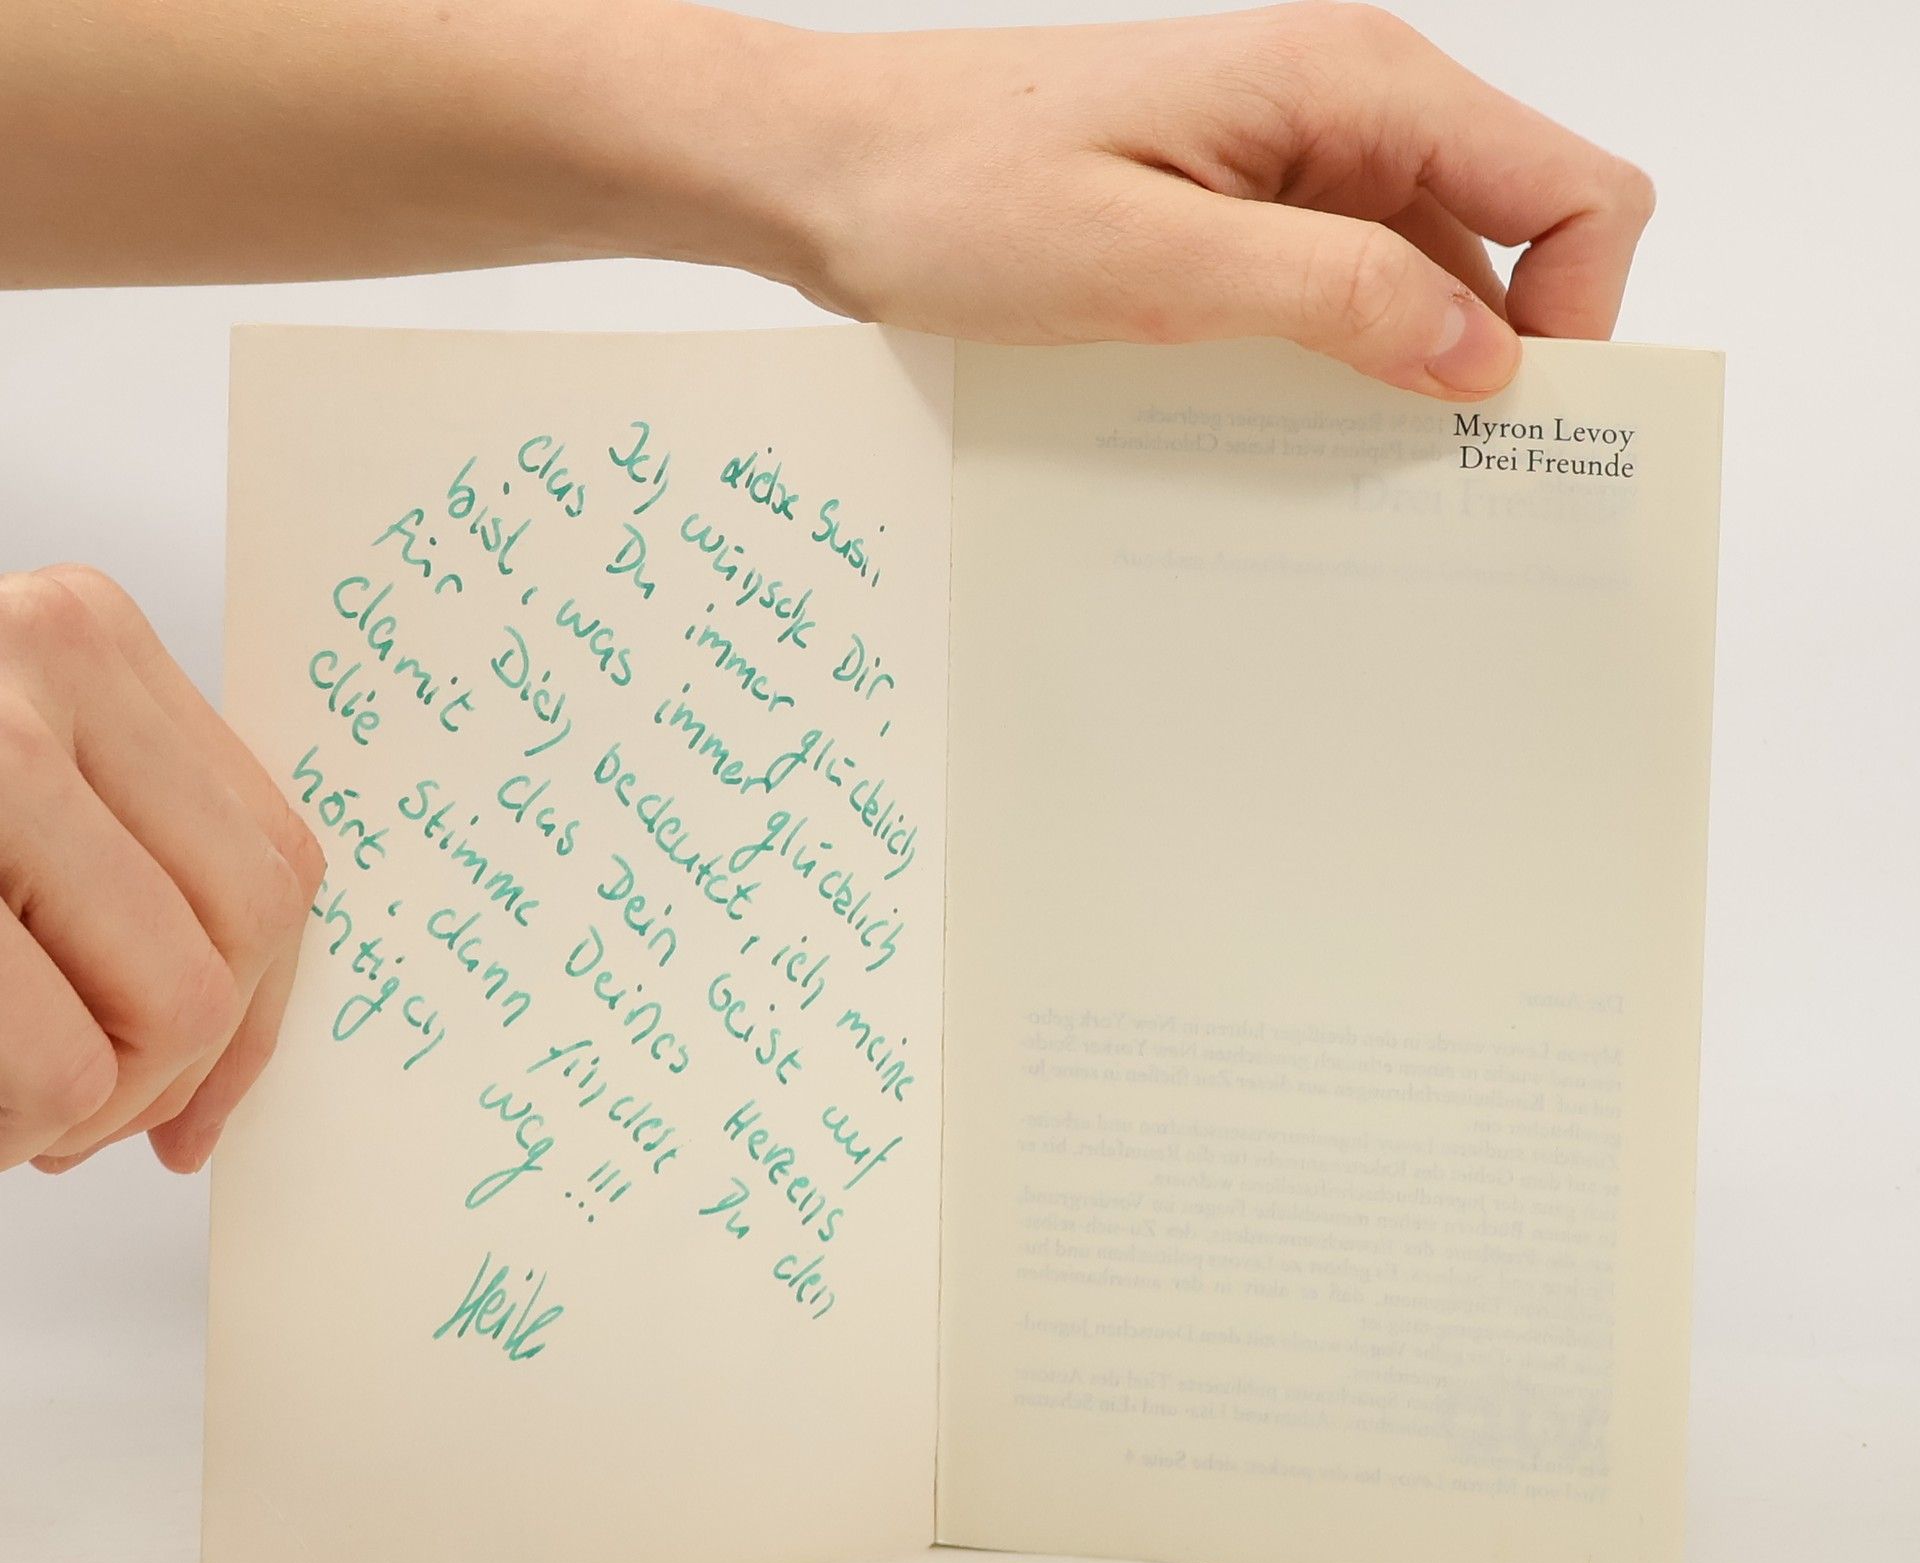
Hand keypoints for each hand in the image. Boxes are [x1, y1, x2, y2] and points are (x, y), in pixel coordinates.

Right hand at [0, 566, 322, 1175]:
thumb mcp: (8, 798)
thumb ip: (116, 856)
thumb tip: (235, 1028)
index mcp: (86, 642)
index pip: (275, 858)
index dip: (260, 1015)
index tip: (199, 1109)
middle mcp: (44, 659)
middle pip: (245, 928)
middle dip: (174, 1068)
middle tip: (77, 1124)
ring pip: (175, 999)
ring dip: (90, 1107)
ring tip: (10, 1115)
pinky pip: (60, 1060)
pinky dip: (23, 1125)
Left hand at [767, 2, 1653, 395]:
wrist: (828, 168)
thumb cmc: (957, 193)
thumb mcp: (1152, 264)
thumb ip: (1332, 296)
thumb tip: (1482, 355)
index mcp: (1350, 84)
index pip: (1571, 188)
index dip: (1576, 314)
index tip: (1506, 429)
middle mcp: (1343, 106)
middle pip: (1513, 235)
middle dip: (1495, 358)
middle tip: (1427, 483)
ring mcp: (1291, 156)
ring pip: (1424, 273)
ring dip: (1405, 371)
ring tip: (1344, 472)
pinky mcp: (1238, 208)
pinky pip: (1336, 287)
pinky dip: (1335, 360)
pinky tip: (1280, 424)